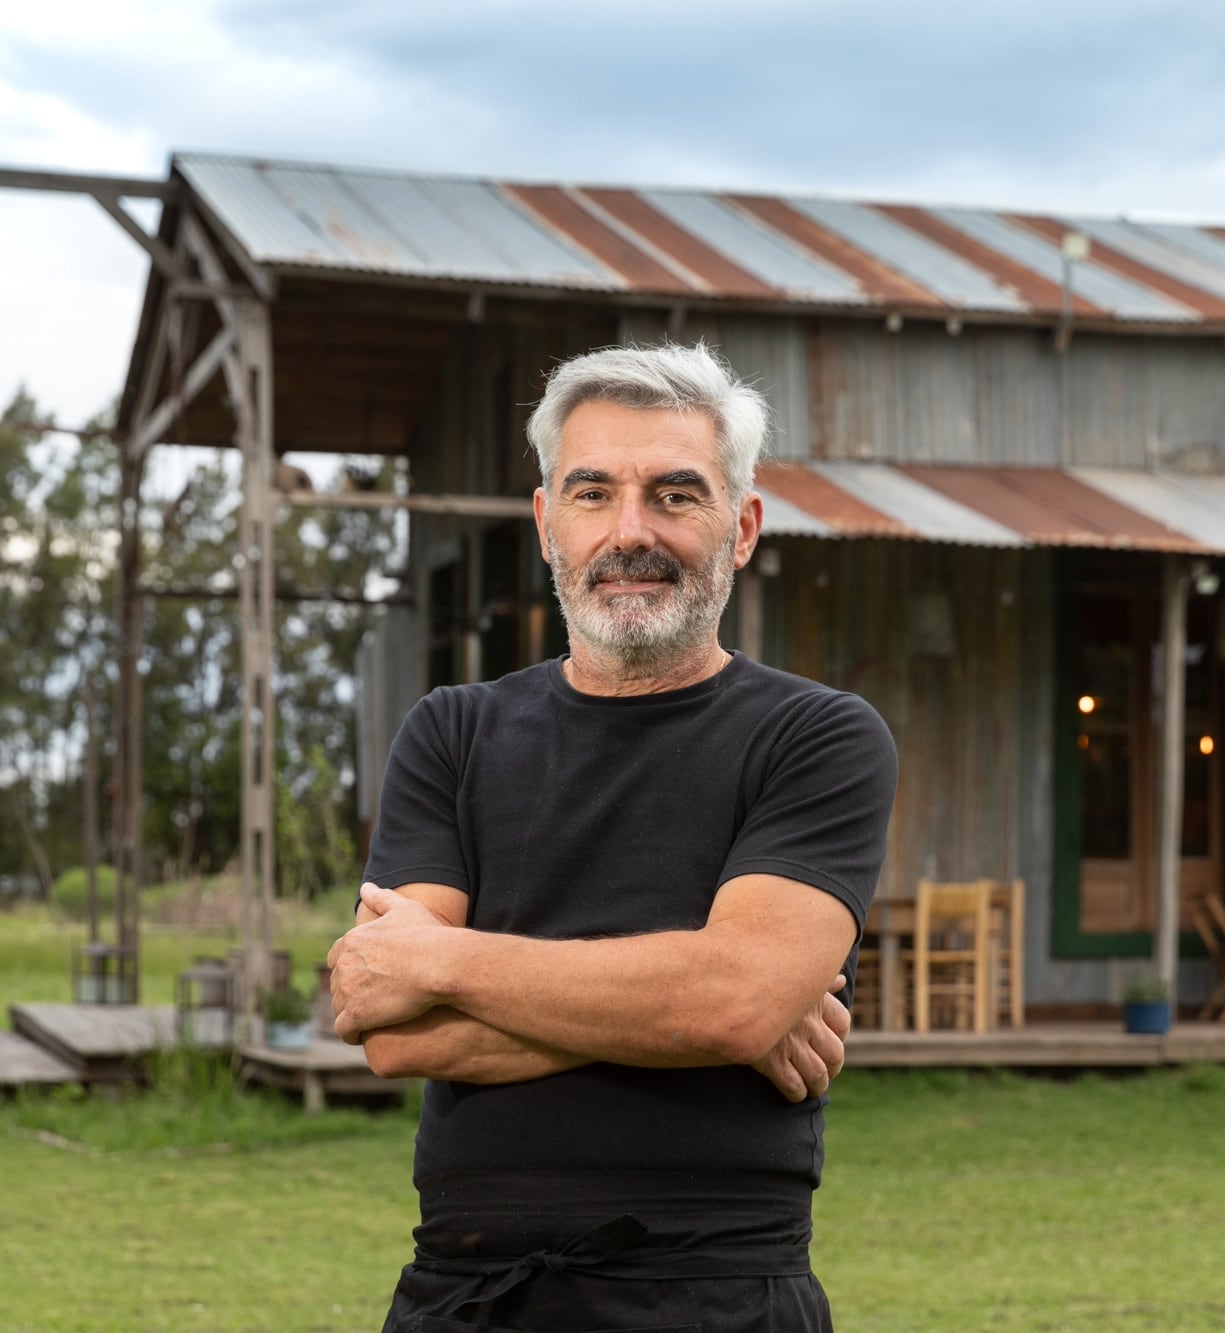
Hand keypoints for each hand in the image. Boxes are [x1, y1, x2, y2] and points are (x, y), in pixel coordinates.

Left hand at [326, 884, 445, 1043]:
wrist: (440, 964)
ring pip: (339, 1008)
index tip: (367, 977)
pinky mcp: (356, 1015)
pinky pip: (344, 1030)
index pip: (335, 958)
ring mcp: (348, 990)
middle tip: (373, 1000)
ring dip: (352, 1014)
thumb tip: (365, 888)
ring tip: (372, 1019)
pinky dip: (352, 1034)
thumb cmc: (428, 935)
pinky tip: (366, 1034)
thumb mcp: (406, 908)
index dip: (350, 968)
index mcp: (351, 940)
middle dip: (351, 992)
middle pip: (337, 984)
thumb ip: (382, 898)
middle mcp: (344, 964)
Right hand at [751, 976, 851, 1102]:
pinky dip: (797, 1093)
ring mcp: (790, 1044)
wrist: (724, 993)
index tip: (832, 1041)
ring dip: (818, 1085)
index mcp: (814, 1000)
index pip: (842, 1022)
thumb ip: (817, 981)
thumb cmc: (756, 980)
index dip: (841, 1036)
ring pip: (817, 1074)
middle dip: (833, 1068)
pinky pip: (793, 1084)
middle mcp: (807, 1023)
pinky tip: (795, 1093)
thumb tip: (840, 981)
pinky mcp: (771, 1061)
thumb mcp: (789, 973)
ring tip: (814, 1088)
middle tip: (826, 1072)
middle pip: (834, 1054)